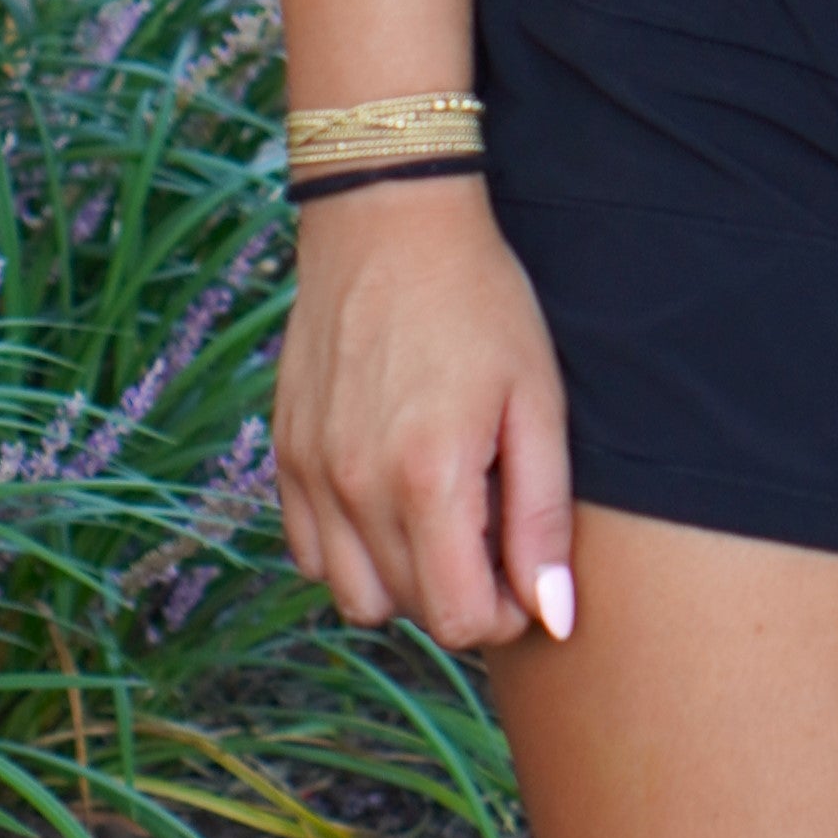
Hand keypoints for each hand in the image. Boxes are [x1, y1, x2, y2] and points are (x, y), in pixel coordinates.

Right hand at [273, 176, 576, 650]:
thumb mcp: (537, 398)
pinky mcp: (284, 456)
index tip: (528, 569)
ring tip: (443, 512)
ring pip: (353, 595)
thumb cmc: (479, 300)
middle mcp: (354, 489)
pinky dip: (352, 549)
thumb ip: (543, 517)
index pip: (459, 620)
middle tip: (493, 522)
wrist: (390, 217)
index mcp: (426, 479)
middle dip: (462, 590)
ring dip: (404, 580)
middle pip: (409, 610)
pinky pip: (311, 552)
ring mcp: (309, 475)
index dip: (507, 611)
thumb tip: (553, 617)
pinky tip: (390, 494)